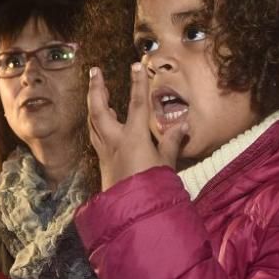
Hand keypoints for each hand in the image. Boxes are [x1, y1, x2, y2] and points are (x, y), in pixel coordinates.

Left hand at [87, 63, 187, 190]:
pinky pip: (96, 136)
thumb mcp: (167, 164)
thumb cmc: (153, 188)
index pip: (136, 104)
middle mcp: (115, 141)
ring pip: (94, 122)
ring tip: (97, 92)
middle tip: (95, 72)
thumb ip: (172, 142)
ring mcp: (106, 152)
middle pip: (99, 109)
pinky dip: (97, 123)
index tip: (136, 65)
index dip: (137, 83)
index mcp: (134, 138)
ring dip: (94, 104)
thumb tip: (184, 125)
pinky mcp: (103, 162)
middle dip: (97, 88)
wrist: (133, 213)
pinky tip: (101, 122)